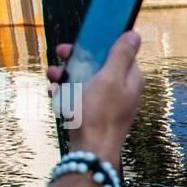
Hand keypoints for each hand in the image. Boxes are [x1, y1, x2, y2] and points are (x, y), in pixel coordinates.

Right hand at [47, 32, 143, 166]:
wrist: (90, 151)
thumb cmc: (100, 114)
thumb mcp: (110, 78)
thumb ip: (121, 55)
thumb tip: (134, 34)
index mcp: (130, 80)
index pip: (117, 53)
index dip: (98, 45)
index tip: (79, 42)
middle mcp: (122, 91)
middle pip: (98, 66)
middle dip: (76, 60)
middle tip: (60, 55)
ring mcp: (108, 104)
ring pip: (85, 81)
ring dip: (66, 76)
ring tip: (52, 77)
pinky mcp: (94, 115)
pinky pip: (79, 98)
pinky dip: (66, 94)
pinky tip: (54, 94)